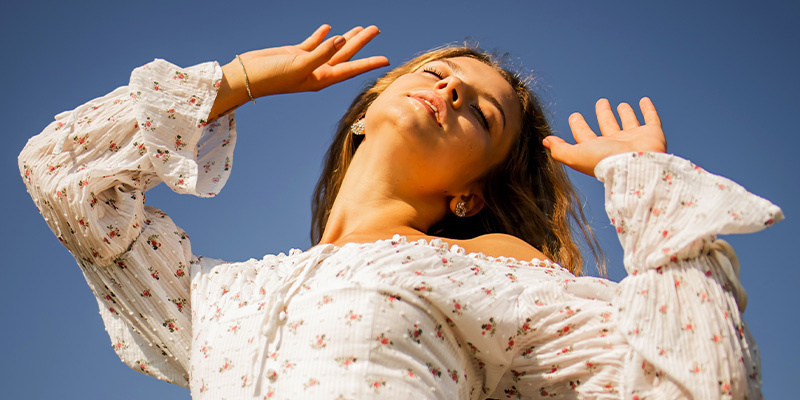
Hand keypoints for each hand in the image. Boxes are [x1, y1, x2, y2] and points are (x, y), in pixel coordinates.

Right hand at [234, 24, 388, 96]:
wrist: (247, 77)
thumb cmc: (273, 76)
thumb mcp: (300, 64)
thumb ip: (322, 53)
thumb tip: (341, 39)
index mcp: (321, 79)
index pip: (351, 69)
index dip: (369, 63)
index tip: (386, 59)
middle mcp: (318, 72)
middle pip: (345, 55)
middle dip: (361, 42)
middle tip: (376, 29)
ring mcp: (307, 63)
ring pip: (332, 48)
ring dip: (346, 38)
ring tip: (361, 28)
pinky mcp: (295, 54)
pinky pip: (314, 44)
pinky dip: (322, 36)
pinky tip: (329, 28)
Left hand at [543, 97, 666, 176]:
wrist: (636, 167)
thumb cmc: (605, 162)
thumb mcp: (576, 156)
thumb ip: (560, 150)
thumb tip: (545, 141)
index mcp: (597, 149)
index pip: (585, 135)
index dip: (578, 125)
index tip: (574, 115)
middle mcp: (615, 144)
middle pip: (607, 126)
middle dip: (603, 114)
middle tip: (601, 102)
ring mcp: (634, 138)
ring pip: (628, 123)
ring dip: (624, 114)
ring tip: (620, 105)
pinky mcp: (652, 133)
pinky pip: (650, 118)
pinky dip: (648, 109)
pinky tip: (643, 100)